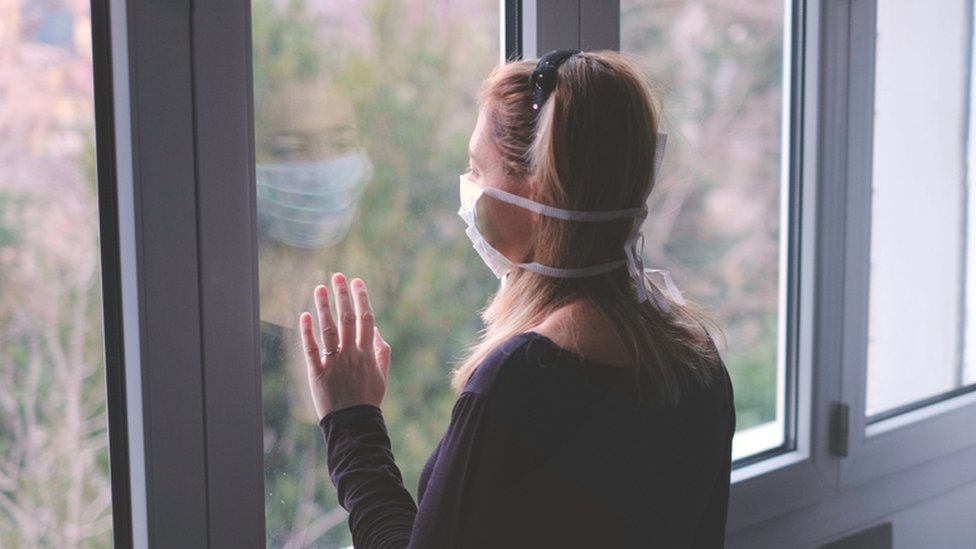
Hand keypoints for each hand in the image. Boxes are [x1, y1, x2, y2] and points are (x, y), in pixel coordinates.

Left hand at [300, 273, 390, 420]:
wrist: (354, 424)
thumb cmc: (368, 399)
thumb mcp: (382, 375)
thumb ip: (382, 351)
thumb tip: (376, 329)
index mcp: (367, 354)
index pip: (366, 319)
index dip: (362, 299)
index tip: (357, 282)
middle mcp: (351, 355)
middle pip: (347, 319)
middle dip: (342, 295)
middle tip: (338, 276)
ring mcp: (334, 363)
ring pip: (329, 330)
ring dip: (324, 307)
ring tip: (319, 288)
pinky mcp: (318, 374)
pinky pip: (312, 350)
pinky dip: (307, 332)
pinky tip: (304, 315)